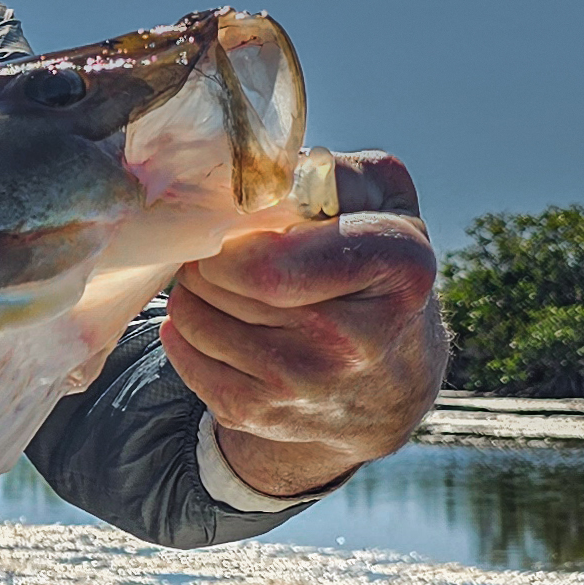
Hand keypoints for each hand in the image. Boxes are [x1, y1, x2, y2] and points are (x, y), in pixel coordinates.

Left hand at [165, 152, 446, 498]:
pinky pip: (184, 355)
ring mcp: (306, 385)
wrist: (389, 388)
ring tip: (225, 285)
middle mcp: (356, 339)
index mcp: (398, 268)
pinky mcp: (262, 414)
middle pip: (223, 280)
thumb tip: (278, 170)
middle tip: (225, 254)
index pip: (272, 259)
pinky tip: (217, 322)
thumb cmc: (378, 277)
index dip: (235, 238)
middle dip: (211, 257)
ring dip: (196, 291)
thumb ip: (344, 176)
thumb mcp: (390, 212)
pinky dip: (186, 331)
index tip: (238, 230)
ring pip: (196, 314)